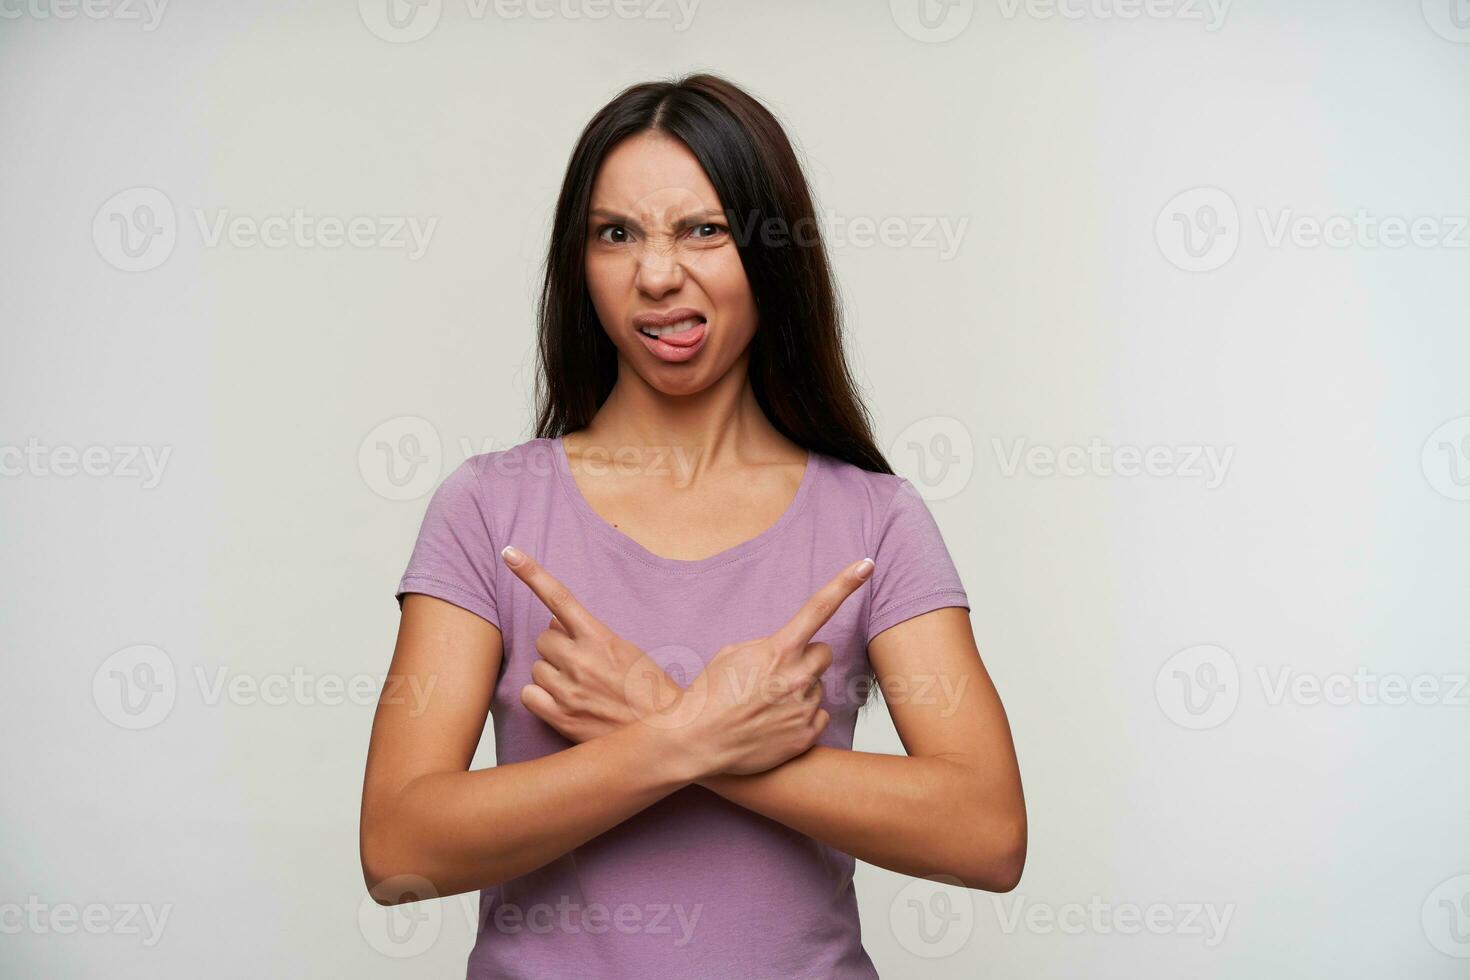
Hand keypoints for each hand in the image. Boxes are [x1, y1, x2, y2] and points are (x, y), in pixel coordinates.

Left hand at [502, 546, 682, 743]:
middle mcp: (581, 661)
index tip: (509, 553)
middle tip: (584, 664)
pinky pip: (528, 694)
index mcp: (600, 638)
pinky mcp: (560, 717)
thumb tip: (557, 621)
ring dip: (552, 673)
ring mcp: (568, 690)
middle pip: (544, 638)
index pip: (559, 598)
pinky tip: (564, 703)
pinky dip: (540, 697)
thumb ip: (591, 635)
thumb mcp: (628, 651)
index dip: (531, 573)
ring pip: (536, 667)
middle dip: (559, 647)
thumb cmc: (650, 692)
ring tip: (581, 687)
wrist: (663, 735)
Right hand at [682, 557, 874, 777]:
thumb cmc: (709, 696)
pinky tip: (774, 723)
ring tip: (765, 704)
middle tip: (779, 672)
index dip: (846, 583)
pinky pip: (818, 716)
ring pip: (817, 688)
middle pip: (824, 654)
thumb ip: (766, 646)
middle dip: (807, 658)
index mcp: (779, 650)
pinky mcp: (807, 735)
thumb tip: (786, 649)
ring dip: (798, 691)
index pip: (820, 608)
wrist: (697, 742)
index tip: (866, 565)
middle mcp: (798, 676)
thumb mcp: (730, 654)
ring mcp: (804, 707)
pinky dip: (800, 718)